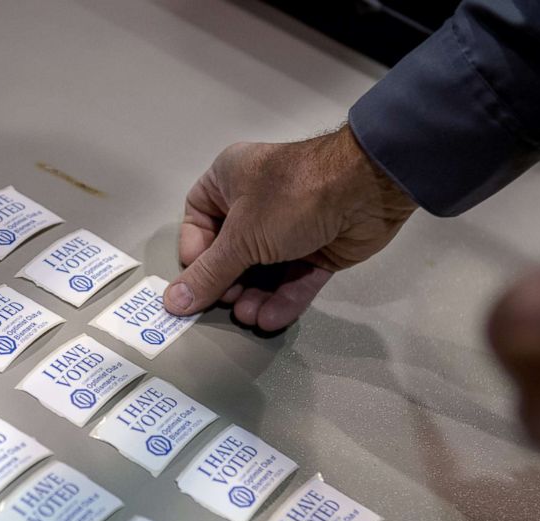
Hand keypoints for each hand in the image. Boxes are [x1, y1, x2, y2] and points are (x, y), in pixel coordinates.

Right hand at [164, 125, 417, 329]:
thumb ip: (208, 274)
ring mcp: (288, 228)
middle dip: (227, 283)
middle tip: (226, 303)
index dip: (195, 255)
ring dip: (254, 296)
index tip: (197, 283)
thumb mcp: (241, 237)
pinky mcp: (317, 250)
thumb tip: (172, 302)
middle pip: (230, 253)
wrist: (367, 189)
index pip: (197, 222)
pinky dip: (282, 299)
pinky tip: (270, 319)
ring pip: (263, 270)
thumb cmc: (290, 198)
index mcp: (228, 181)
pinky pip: (293, 278)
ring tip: (248, 316)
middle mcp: (255, 203)